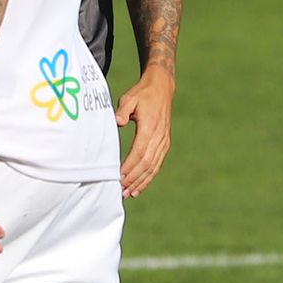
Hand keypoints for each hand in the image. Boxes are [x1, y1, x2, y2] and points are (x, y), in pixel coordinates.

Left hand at [115, 66, 173, 197]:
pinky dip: (148, 178)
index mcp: (150, 127)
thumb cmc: (142, 93)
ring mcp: (163, 142)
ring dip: (141, 182)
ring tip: (128, 194)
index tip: (119, 177)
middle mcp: (159, 137)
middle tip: (120, 191)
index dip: (130, 167)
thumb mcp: (130, 97)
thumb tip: (118, 121)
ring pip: (153, 167)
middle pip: (146, 164)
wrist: (162, 88)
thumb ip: (123, 110)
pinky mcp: (164, 144)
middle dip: (134, 179)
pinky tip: (139, 187)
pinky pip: (157, 165)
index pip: (139, 152)